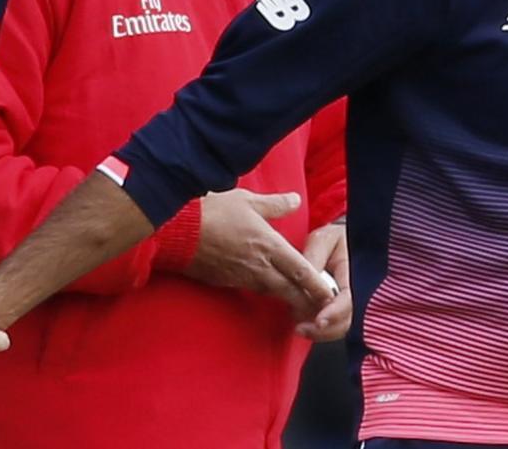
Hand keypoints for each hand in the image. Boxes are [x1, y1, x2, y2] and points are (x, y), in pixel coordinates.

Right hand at [185, 189, 334, 317]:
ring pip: (271, 292)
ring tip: (300, 303)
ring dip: (286, 298)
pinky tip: (267, 289)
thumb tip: (296, 200)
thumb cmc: (212, 211)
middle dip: (306, 301)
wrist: (177, 231)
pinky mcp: (225, 281)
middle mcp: (259, 266)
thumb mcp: (247, 200)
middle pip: (289, 290)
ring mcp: (241, 277)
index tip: (330, 294)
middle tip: (320, 308)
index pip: (301, 270)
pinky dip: (263, 291)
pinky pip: (250, 289)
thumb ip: (275, 204)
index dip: (317, 285)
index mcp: (269, 245)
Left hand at [296, 222, 351, 341]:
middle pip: (348, 320)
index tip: (319, 321)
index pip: (350, 298)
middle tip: (300, 328)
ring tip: (300, 328)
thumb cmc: (334, 239)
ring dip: (321, 333)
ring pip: (342, 328)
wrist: (345, 241)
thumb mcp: (322, 240)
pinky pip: (337, 327)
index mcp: (356, 271)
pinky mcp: (345, 311)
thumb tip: (303, 283)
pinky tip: (306, 326)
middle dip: (325, 330)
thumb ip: (313, 260)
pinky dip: (321, 331)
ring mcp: (354, 303)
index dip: (335, 312)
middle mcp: (360, 291)